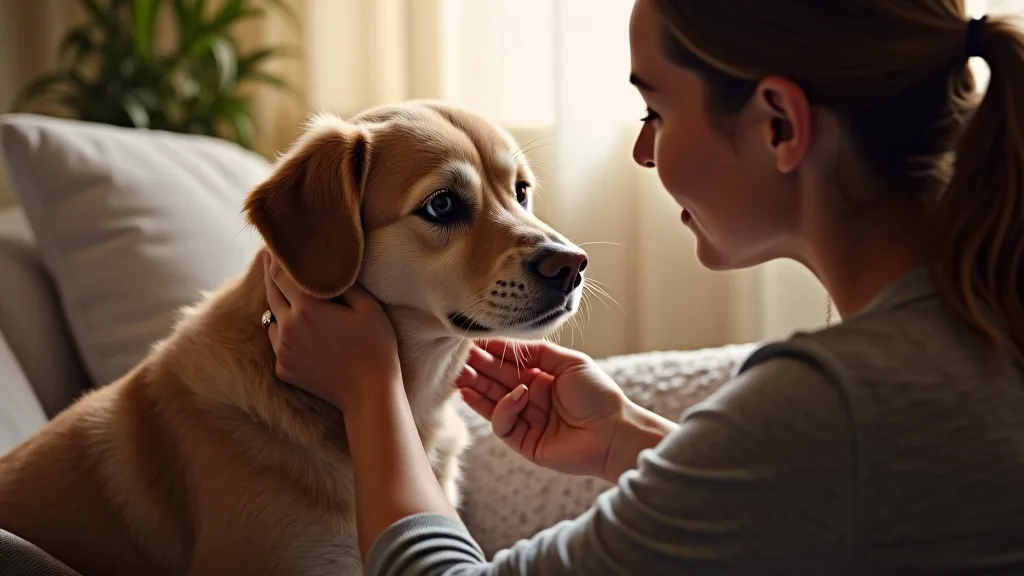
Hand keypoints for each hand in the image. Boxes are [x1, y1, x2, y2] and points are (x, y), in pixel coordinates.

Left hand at [262, 251, 401, 409]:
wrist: (370, 393)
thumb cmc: (376, 347)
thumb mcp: (368, 307)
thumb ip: (345, 284)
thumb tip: (329, 270)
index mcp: (307, 307)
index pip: (281, 274)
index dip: (277, 258)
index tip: (274, 247)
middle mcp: (288, 326)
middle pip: (271, 292)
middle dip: (271, 275)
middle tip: (270, 260)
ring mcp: (283, 350)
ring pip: (271, 319)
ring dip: (278, 306)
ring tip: (287, 297)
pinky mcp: (283, 369)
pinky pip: (277, 343)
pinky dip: (284, 333)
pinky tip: (297, 330)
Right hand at [457, 339, 667, 481]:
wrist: (615, 433)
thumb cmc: (598, 394)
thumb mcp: (568, 362)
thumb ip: (536, 351)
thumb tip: (505, 343)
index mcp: (541, 377)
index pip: (508, 363)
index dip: (491, 353)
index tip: (473, 341)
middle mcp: (530, 398)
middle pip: (495, 382)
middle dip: (477, 370)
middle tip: (459, 359)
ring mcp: (526, 421)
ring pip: (492, 403)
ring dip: (477, 389)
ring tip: (461, 377)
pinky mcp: (523, 443)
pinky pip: (503, 424)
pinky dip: (505, 408)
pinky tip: (514, 394)